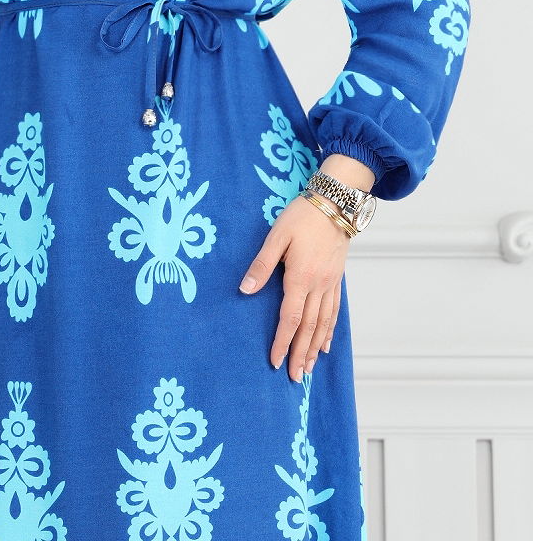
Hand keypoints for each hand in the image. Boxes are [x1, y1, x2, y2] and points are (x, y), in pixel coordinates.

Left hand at [238, 194, 351, 380]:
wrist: (335, 203)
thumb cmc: (302, 216)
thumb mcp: (276, 236)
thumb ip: (262, 265)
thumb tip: (245, 289)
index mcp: (300, 276)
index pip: (290, 317)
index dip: (282, 341)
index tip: (275, 361)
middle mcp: (318, 285)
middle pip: (308, 327)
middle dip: (300, 354)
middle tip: (295, 378)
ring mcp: (330, 283)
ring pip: (323, 322)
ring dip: (315, 348)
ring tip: (309, 369)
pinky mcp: (336, 279)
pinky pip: (334, 311)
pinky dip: (329, 330)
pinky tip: (326, 344)